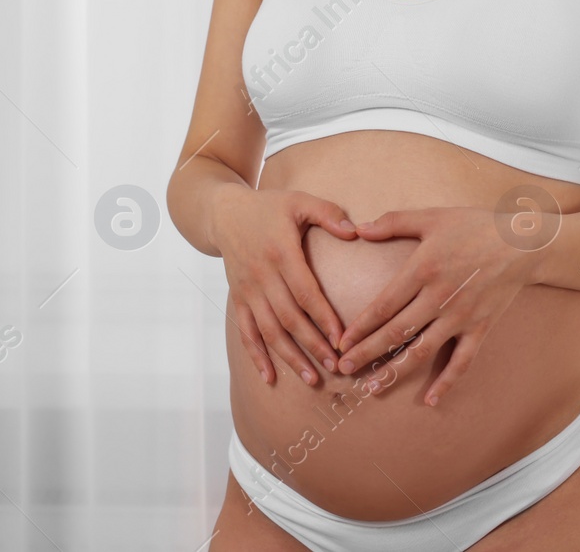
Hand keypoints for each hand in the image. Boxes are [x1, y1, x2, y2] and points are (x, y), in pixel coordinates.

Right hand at [212, 187, 359, 386]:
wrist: (224, 213)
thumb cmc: (269, 207)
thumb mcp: (299, 201)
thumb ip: (328, 214)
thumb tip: (355, 231)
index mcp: (281, 252)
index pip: (305, 291)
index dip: (323, 317)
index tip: (342, 339)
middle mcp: (262, 275)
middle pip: (289, 317)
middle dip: (312, 345)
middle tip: (336, 367)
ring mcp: (247, 289)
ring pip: (269, 330)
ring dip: (289, 357)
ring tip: (312, 378)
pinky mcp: (237, 298)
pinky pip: (246, 331)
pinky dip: (256, 355)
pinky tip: (270, 377)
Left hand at [333, 207, 539, 406]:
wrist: (522, 243)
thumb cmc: (474, 226)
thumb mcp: (432, 217)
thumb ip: (393, 222)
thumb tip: (359, 229)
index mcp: (423, 269)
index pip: (383, 305)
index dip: (360, 326)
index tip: (341, 342)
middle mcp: (439, 297)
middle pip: (396, 333)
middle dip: (366, 353)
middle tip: (343, 369)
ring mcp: (461, 316)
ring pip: (422, 351)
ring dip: (395, 372)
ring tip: (372, 388)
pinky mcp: (480, 328)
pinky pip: (462, 361)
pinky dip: (447, 382)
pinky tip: (431, 400)